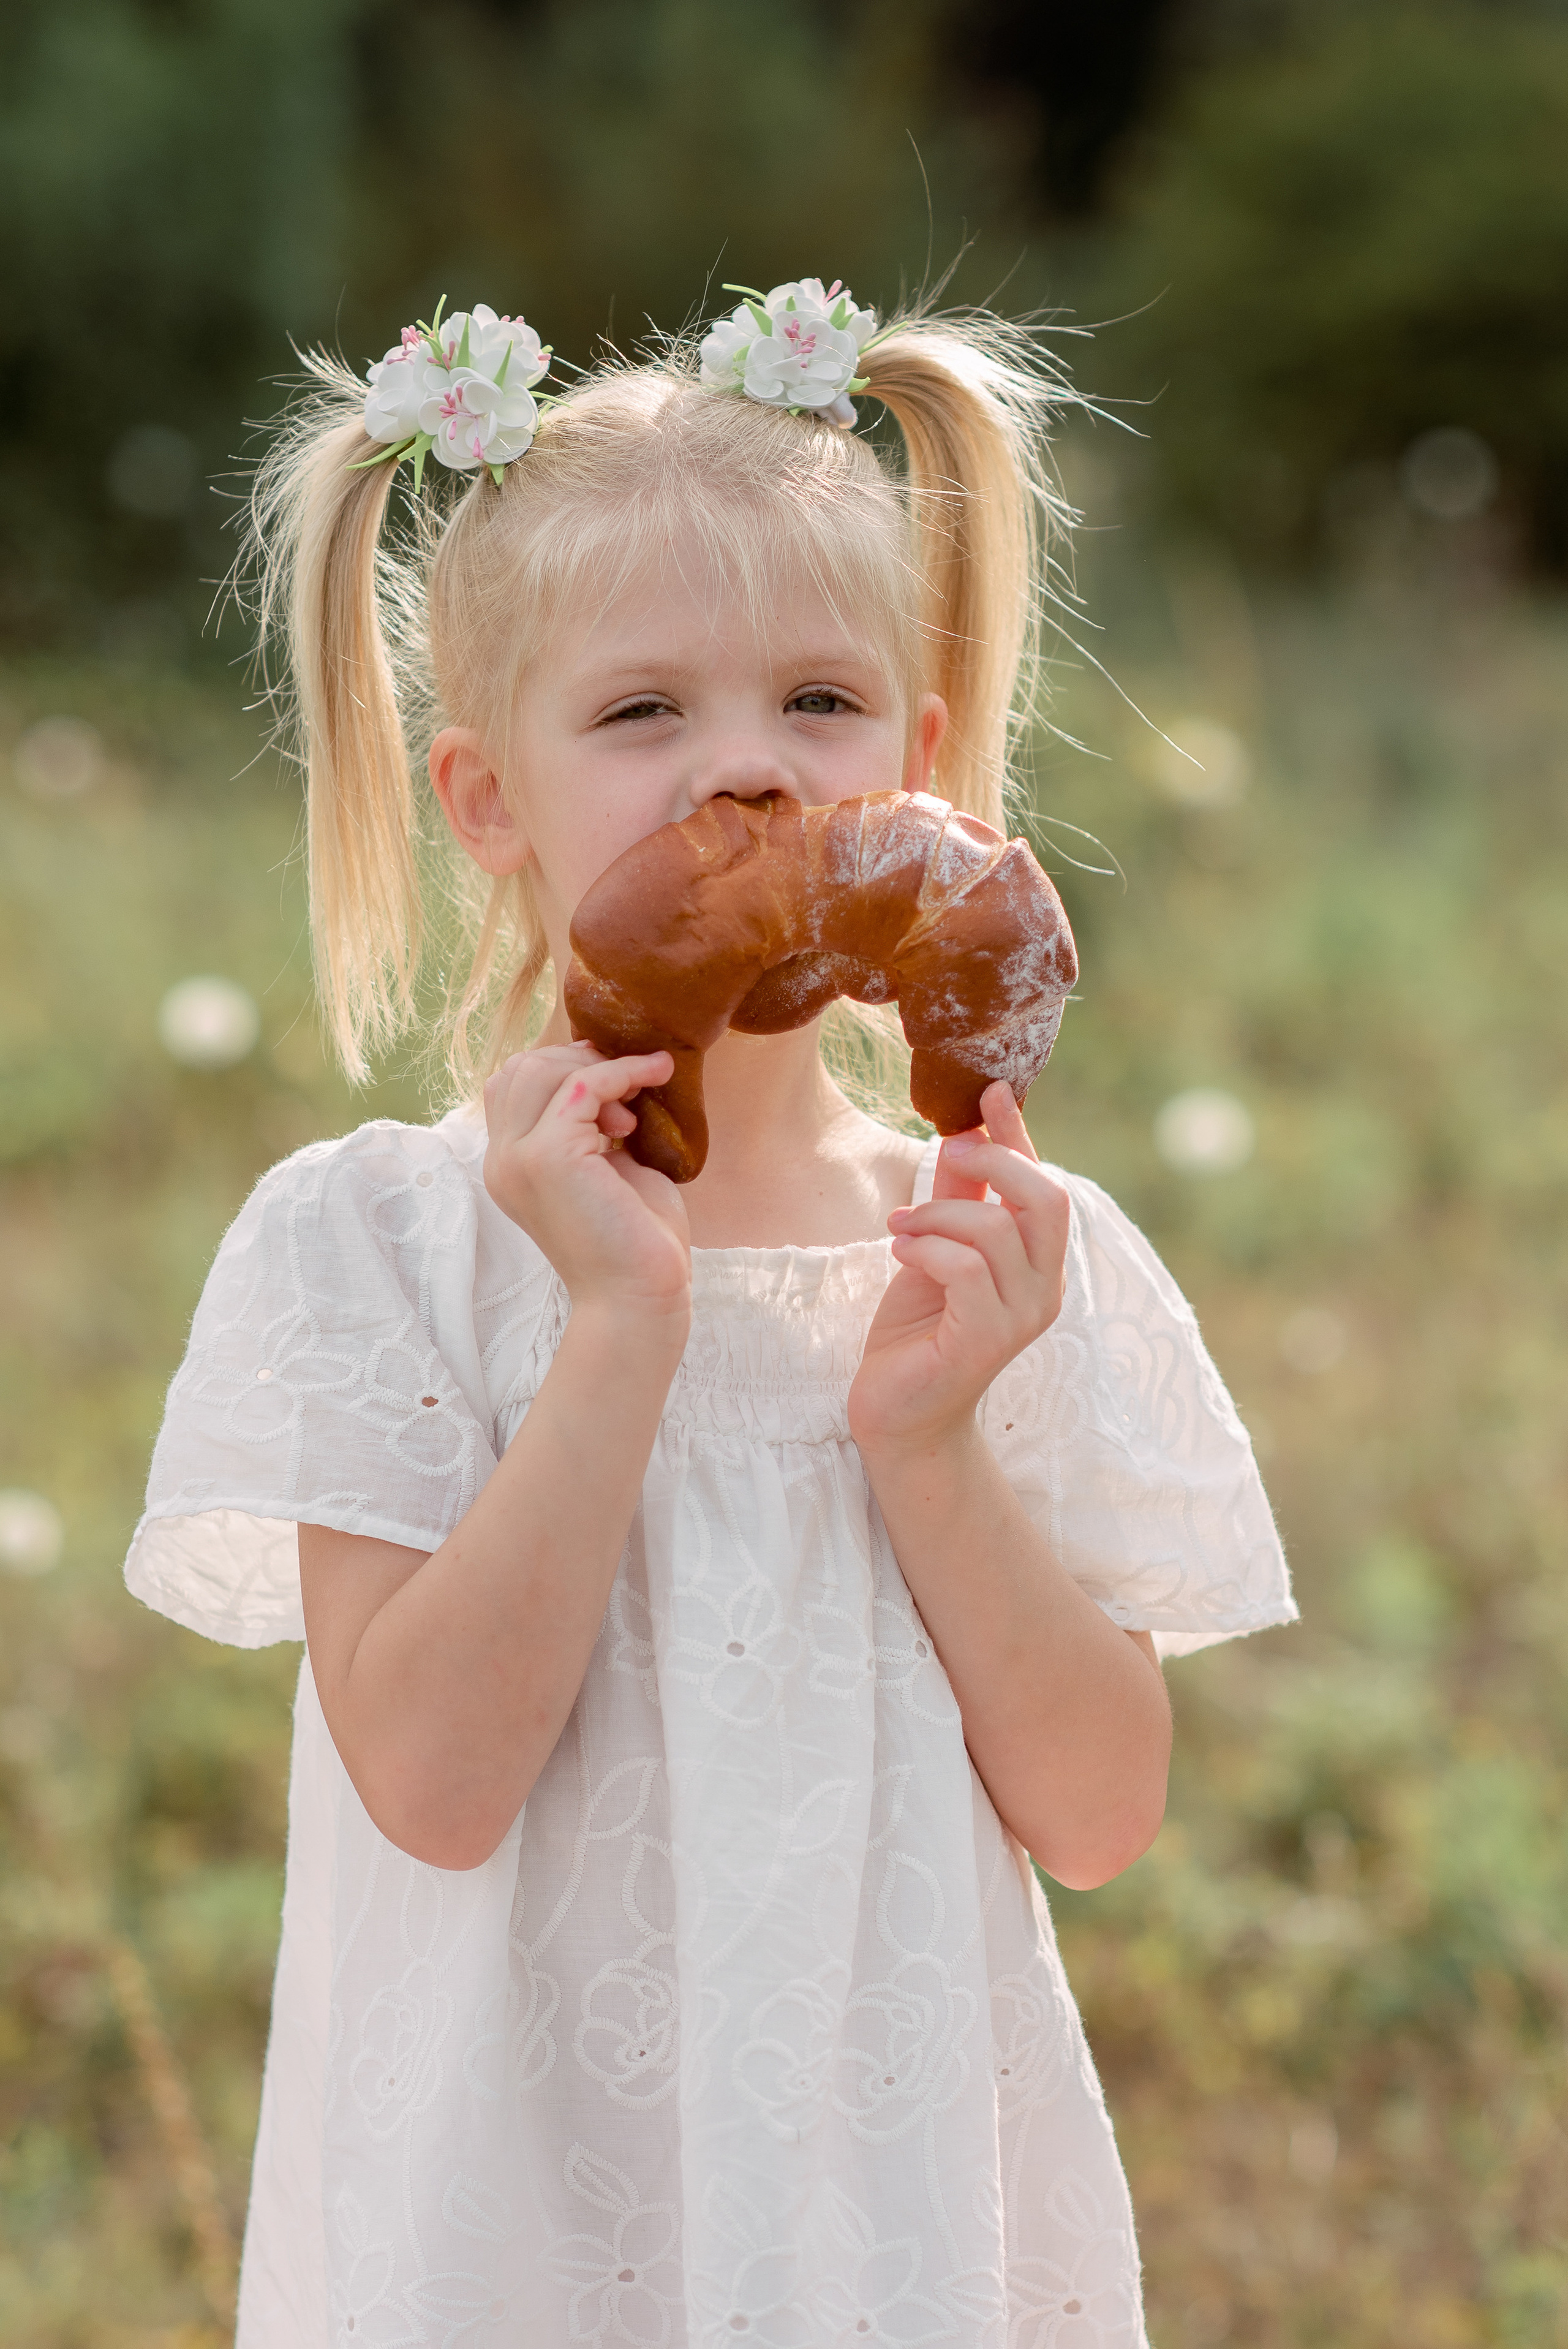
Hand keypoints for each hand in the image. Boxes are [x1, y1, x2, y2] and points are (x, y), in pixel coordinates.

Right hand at [483, 1043, 691, 1325]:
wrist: (641, 1297)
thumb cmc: (635, 1240)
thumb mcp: (606, 1169)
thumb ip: (594, 1127)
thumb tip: (610, 1077)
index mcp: (510, 1166)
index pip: (512, 1085)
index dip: (562, 1067)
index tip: (616, 1081)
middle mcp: (502, 1161)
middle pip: (522, 1069)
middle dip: (580, 1060)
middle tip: (631, 1083)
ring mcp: (518, 1158)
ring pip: (543, 1069)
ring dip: (601, 1066)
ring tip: (641, 1092)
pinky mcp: (548, 1156)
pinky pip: (581, 1084)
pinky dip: (621, 1072)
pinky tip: (654, 1079)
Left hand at [848, 1082, 1068, 1456]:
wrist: (898, 1415)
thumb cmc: (919, 1331)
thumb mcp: (938, 1248)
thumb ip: (958, 1196)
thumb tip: (965, 1132)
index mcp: (1039, 1265)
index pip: (1046, 1185)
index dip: (1020, 1135)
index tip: (990, 1090)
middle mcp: (1044, 1290)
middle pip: (1047, 1199)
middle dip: (993, 1163)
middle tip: (942, 1156)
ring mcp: (1020, 1318)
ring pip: (994, 1230)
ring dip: (938, 1213)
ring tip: (901, 1225)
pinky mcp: (985, 1342)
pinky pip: (965, 1268)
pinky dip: (926, 1248)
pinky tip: (900, 1251)